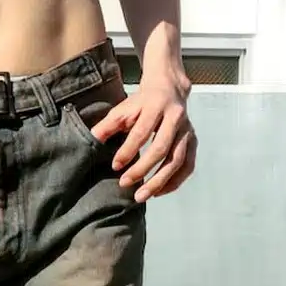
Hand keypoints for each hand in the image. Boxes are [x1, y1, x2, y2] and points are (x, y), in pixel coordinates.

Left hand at [92, 73, 196, 201]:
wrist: (169, 89)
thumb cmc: (142, 102)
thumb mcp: (123, 109)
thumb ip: (108, 125)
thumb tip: (92, 140)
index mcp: (156, 106)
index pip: (142, 132)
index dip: (128, 150)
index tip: (115, 166)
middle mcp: (175, 118)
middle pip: (162, 149)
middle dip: (142, 169)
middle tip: (124, 184)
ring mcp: (187, 131)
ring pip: (177, 160)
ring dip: (159, 181)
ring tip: (140, 196)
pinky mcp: (193, 142)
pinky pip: (187, 166)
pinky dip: (174, 182)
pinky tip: (158, 192)